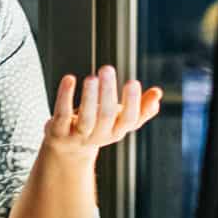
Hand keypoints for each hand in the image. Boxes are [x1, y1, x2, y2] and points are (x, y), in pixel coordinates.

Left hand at [44, 65, 162, 161]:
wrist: (68, 149)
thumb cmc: (99, 126)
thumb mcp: (120, 120)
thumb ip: (141, 108)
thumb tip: (158, 93)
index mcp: (117, 131)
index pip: (129, 120)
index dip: (132, 102)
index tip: (133, 81)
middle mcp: (99, 135)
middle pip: (106, 116)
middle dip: (107, 92)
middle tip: (107, 69)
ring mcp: (78, 136)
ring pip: (86, 118)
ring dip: (89, 97)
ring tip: (91, 77)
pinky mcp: (59, 132)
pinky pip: (62, 114)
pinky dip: (65, 96)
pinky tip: (69, 79)